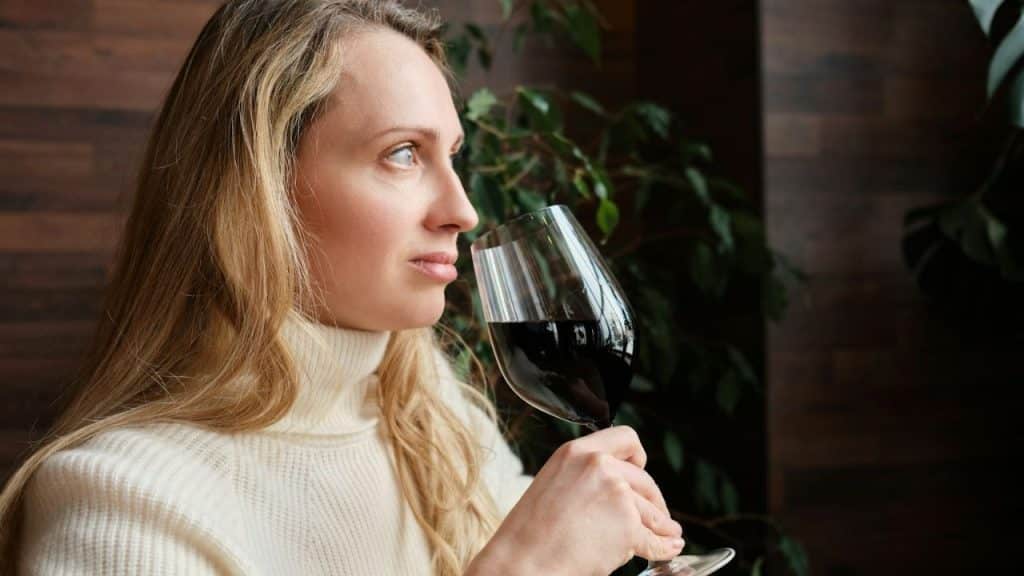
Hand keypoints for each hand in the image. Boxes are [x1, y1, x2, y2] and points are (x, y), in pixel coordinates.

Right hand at [468, 426, 683, 575]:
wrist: (523, 563)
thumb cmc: (529, 534)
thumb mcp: (553, 484)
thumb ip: (586, 477)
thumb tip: (620, 489)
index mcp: (576, 452)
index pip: (624, 437)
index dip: (638, 456)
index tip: (641, 468)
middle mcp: (599, 466)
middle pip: (644, 479)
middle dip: (654, 500)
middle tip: (657, 516)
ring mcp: (617, 494)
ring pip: (652, 512)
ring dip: (663, 525)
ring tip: (670, 535)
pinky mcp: (627, 526)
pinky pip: (654, 539)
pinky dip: (663, 547)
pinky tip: (668, 547)